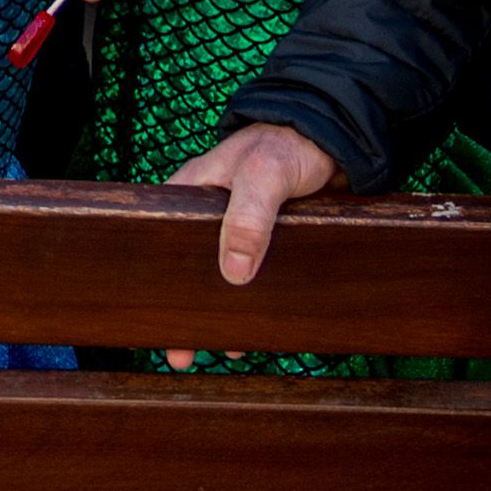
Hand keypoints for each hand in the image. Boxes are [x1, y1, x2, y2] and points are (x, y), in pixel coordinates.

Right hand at [154, 121, 341, 366]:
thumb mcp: (264, 175)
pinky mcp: (272, 238)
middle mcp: (211, 212)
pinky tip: (260, 327)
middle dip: (187, 310)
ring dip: (225, 311)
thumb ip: (248, 219)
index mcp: (193, 193)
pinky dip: (256, 301)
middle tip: (180, 354)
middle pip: (191, 269)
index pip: (162, 242)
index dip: (159, 281)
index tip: (155, 318)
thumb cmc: (289, 143)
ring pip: (225, 276)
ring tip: (224, 350)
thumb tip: (233, 274)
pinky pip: (258, 274)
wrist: (335, 136)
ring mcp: (242, 226)